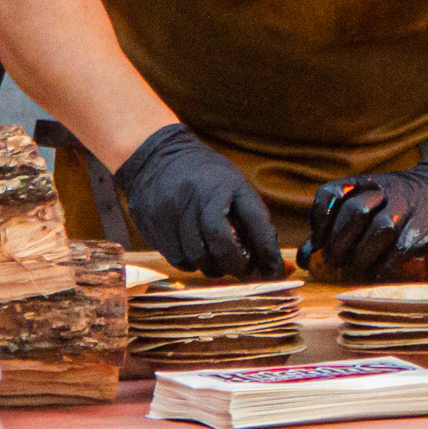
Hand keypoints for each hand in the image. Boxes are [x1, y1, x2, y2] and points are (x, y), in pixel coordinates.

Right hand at [114, 123, 284, 278]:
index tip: (274, 270)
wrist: (156, 158)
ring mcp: (171, 212)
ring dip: (212, 267)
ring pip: (196, 258)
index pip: (251, 223)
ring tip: (218, 261)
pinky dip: (190, 264)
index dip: (265, 252)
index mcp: (224, 185)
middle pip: (219, 247)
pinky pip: (176, 258)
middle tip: (241, 268)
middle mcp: (196, 198)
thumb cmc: (205, 176)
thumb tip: (274, 262)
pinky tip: (195, 254)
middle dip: (235, 265)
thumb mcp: (235, 185)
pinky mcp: (153, 225)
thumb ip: (253, 219)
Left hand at [297, 160, 427, 277]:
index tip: (318, 240)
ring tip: (355, 268)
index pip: (331, 193)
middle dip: (338, 241)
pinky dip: (382, 266)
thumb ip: (336, 226)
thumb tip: (305, 258)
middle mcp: (384, 192)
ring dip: (360, 256)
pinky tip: (376, 272)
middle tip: (335, 260)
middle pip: (353, 213)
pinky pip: (398, 251)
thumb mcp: (369, 201)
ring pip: (377, 232)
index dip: (319, 218)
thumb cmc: (398, 202)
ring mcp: (405, 210)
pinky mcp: (421, 232)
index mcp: (365, 182)